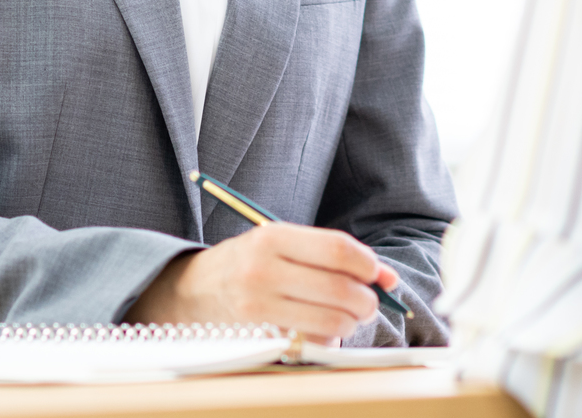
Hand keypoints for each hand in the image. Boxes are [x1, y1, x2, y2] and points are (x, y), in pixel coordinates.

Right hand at [126, 223, 401, 341]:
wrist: (194, 291)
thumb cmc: (249, 262)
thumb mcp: (283, 242)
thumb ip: (332, 254)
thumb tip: (387, 276)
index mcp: (272, 237)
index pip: (337, 250)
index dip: (368, 264)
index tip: (376, 273)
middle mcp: (262, 270)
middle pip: (339, 288)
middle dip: (366, 299)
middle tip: (369, 302)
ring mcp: (258, 307)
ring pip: (330, 321)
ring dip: (352, 322)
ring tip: (349, 317)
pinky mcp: (258, 336)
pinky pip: (311, 344)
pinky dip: (329, 341)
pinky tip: (324, 331)